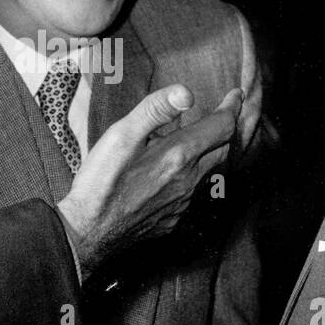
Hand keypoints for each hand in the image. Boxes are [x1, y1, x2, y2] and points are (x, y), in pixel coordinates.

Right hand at [57, 85, 241, 275]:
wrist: (88, 231)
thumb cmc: (101, 182)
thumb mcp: (121, 136)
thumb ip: (154, 110)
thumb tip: (186, 93)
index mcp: (179, 155)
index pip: (222, 127)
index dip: (232, 107)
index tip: (235, 95)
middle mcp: (188, 180)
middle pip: (224, 150)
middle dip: (229, 128)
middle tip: (228, 113)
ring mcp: (182, 202)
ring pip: (210, 173)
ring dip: (215, 152)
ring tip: (208, 138)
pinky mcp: (172, 218)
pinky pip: (193, 193)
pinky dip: (196, 175)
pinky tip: (182, 172)